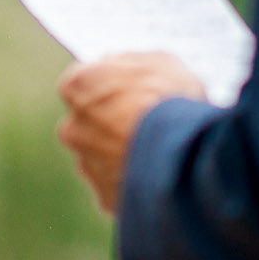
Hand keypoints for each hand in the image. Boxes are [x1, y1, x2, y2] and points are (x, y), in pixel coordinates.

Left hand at [56, 52, 206, 214]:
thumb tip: (121, 67)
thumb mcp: (161, 62)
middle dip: (114, 121)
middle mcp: (73, 128)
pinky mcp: (106, 197)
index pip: (87, 80)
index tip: (136, 88)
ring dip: (124, 153)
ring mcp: (88, 166)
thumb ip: (132, 63)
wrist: (185, 160)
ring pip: (102, 156)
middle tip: (150, 122)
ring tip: (161, 153)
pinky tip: (162, 176)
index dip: (114, 84)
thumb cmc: (172, 102)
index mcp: (78, 86)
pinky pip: (119, 186)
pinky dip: (135, 182)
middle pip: (90, 120)